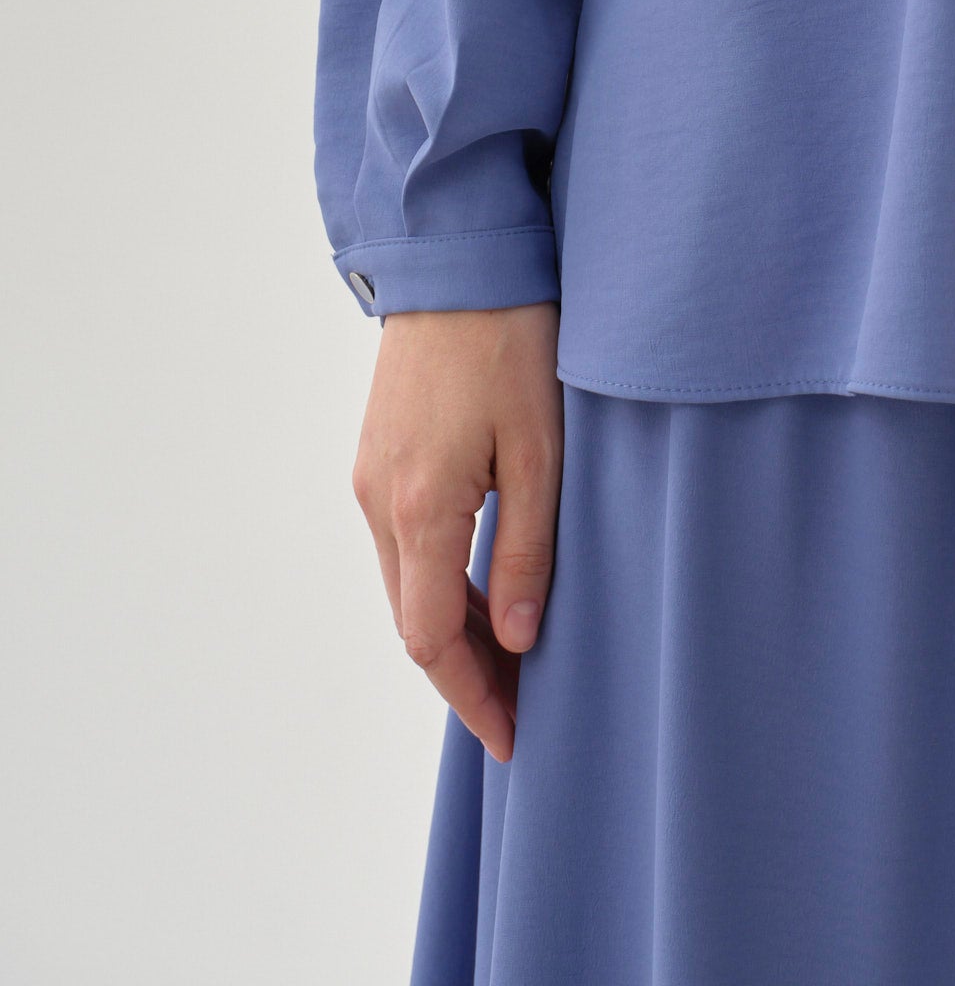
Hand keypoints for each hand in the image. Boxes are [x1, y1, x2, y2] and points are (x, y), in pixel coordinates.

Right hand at [352, 304, 562, 760]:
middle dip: (465, 675)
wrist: (457, 258)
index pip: (433, 641)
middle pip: (414, 621)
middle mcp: (379, 501)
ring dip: (454, 628)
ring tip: (516, 656)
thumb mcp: (540, 447)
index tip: (514, 738)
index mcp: (420, 507)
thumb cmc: (511, 340)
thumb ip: (527, 547)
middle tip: (524, 709)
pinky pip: (404, 544)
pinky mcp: (378, 454)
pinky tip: (486, 586)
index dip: (473, 698)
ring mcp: (371, 477)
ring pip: (407, 585)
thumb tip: (522, 639)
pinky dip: (440, 581)